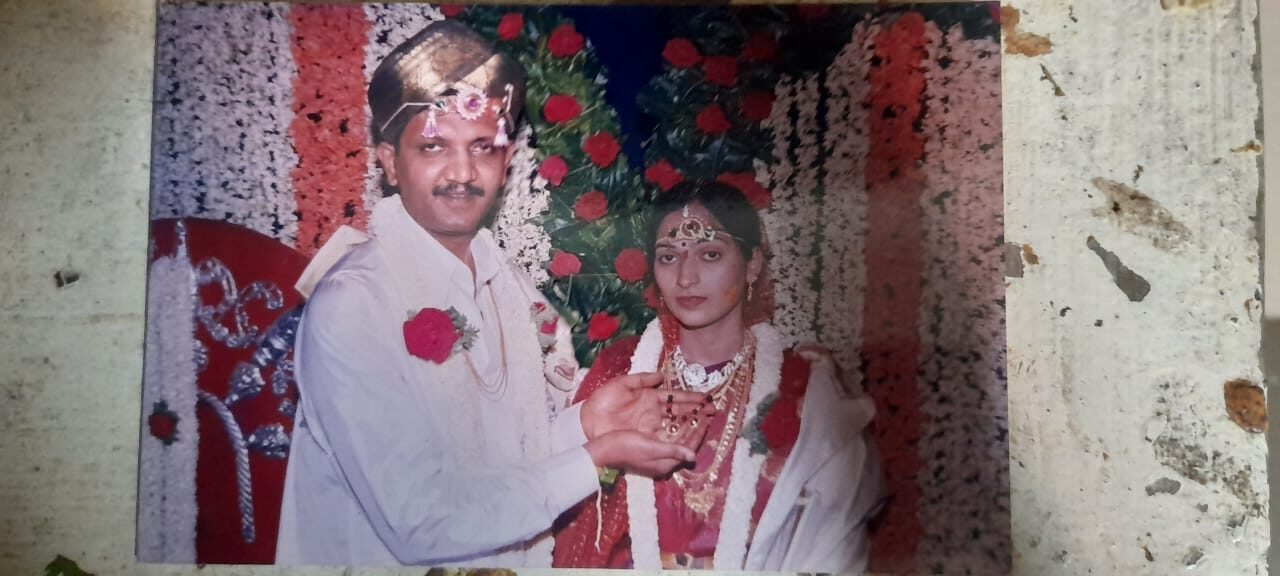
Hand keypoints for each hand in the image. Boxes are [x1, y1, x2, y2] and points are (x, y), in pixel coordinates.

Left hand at [580, 372, 705, 439]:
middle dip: (697, 411)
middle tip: (713, 410)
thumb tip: (662, 376)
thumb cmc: (602, 401)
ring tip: (706, 421)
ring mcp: (651, 427)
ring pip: (677, 425)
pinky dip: (679, 439)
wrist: (587, 422)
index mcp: (649, 398)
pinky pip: (666, 439)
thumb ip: (642, 379)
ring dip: (691, 424)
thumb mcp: (622, 384)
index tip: (706, 397)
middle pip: (680, 412)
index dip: (691, 398)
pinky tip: (690, 437)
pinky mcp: (646, 439)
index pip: (675, 397)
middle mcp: (654, 413)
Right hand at [584, 422, 709, 477]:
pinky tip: (676, 413)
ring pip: (676, 434)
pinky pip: (666, 432)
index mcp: (666, 461)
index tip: (707, 417)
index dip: (699, 432)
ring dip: (686, 422)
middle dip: (695, 424)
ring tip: (696, 409)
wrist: (601, 450)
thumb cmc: (624, 448)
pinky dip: (673, 422)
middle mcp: (663, 457)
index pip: (689, 446)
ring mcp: (655, 451)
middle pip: (685, 439)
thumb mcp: (650, 449)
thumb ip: (673, 451)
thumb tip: (693, 457)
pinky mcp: (647, 444)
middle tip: (706, 410)